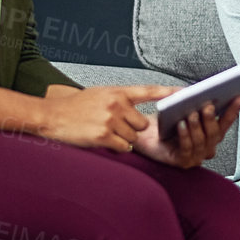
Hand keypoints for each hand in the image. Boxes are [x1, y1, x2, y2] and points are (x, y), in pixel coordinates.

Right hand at [38, 84, 173, 152]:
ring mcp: (110, 120)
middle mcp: (116, 104)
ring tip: (104, 132)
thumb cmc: (75, 107)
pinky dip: (116, 147)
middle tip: (115, 127)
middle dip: (133, 129)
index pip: (149, 91)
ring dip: (122, 139)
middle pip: (142, 124)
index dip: (169, 92)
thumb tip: (138, 112)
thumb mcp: (100, 94)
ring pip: (133, 137)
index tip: (187, 92)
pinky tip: (102, 141)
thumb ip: (120, 101)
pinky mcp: (104, 136)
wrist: (51, 116)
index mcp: (117, 91)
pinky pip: (122, 147)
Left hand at [134, 97, 239, 167]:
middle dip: (211, 119)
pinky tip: (181, 125)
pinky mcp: (182, 162)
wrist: (142, 133)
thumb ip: (193, 101)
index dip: (233, 110)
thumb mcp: (180, 107)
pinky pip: (187, 149)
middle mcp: (206, 147)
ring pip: (202, 142)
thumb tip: (201, 92)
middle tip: (207, 106)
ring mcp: (196, 156)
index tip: (239, 97)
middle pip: (215, 134)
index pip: (225, 122)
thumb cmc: (163, 121)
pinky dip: (185, 136)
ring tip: (191, 114)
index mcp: (209, 133)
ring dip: (197, 127)